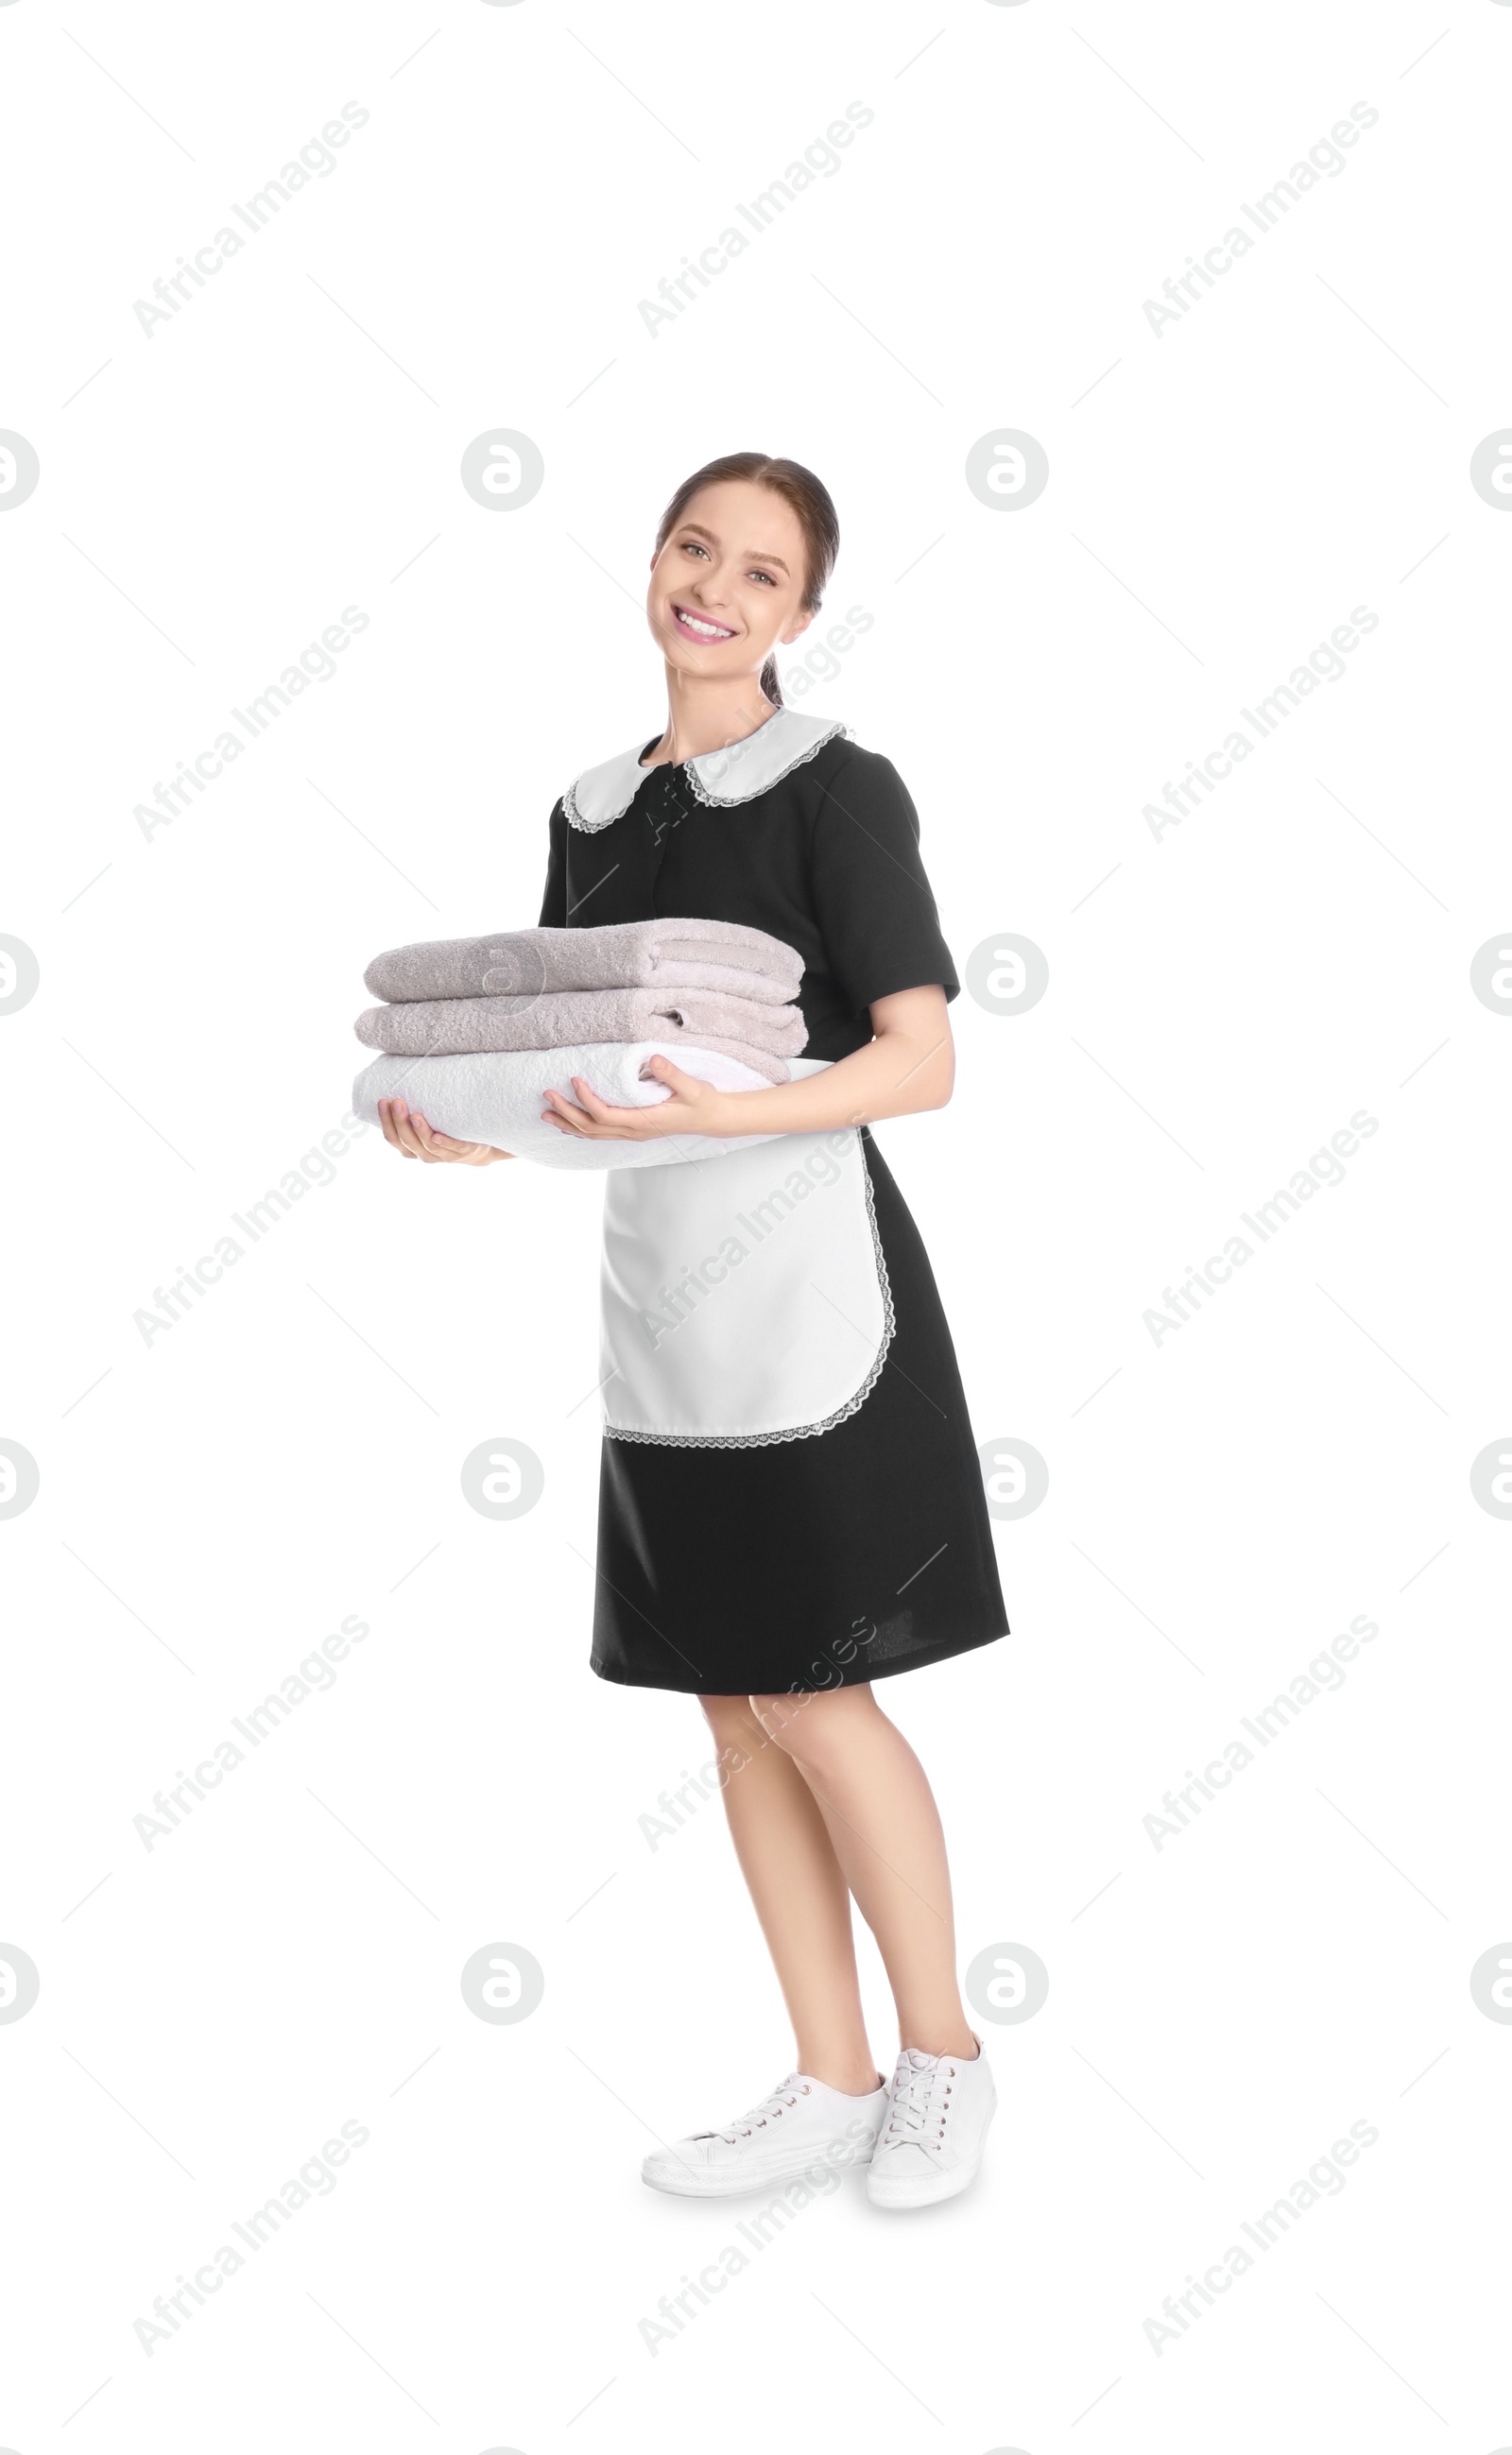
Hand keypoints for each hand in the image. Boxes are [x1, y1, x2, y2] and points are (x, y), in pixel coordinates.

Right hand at [378, 1097, 512, 1163]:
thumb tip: (400, 1072)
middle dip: (399, 1122)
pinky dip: (444, 1143)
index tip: (383, 1100)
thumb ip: (415, 1105)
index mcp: (411, 1147)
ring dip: (419, 1131)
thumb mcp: (427, 1119)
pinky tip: (437, 1136)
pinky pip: (452, 1149)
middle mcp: (424, 1153)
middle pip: (407, 1141)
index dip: (385, 1121)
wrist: (478, 1147)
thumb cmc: (446, 1127)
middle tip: (397, 1102)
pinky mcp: (463, 1152)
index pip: (393, 1137)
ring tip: (415, 1115)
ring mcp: (443, 1155)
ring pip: (428, 1146)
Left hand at [540, 1055, 734, 1141]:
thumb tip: (652, 1059)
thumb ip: (672, 1075)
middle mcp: (633, 1132)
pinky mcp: (632, 1131)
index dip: (586, 1099)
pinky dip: (580, 1129)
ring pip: (592, 1134)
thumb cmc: (702, 1103)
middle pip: (591, 1127)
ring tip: (546, 1113)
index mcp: (643, 1121)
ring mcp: (631, 1134)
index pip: (605, 1114)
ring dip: (568, 1124)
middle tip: (546, 1095)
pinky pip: (600, 1134)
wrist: (712, 1119)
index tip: (575, 1079)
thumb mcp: (692, 1087)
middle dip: (566, 1112)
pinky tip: (568, 1123)